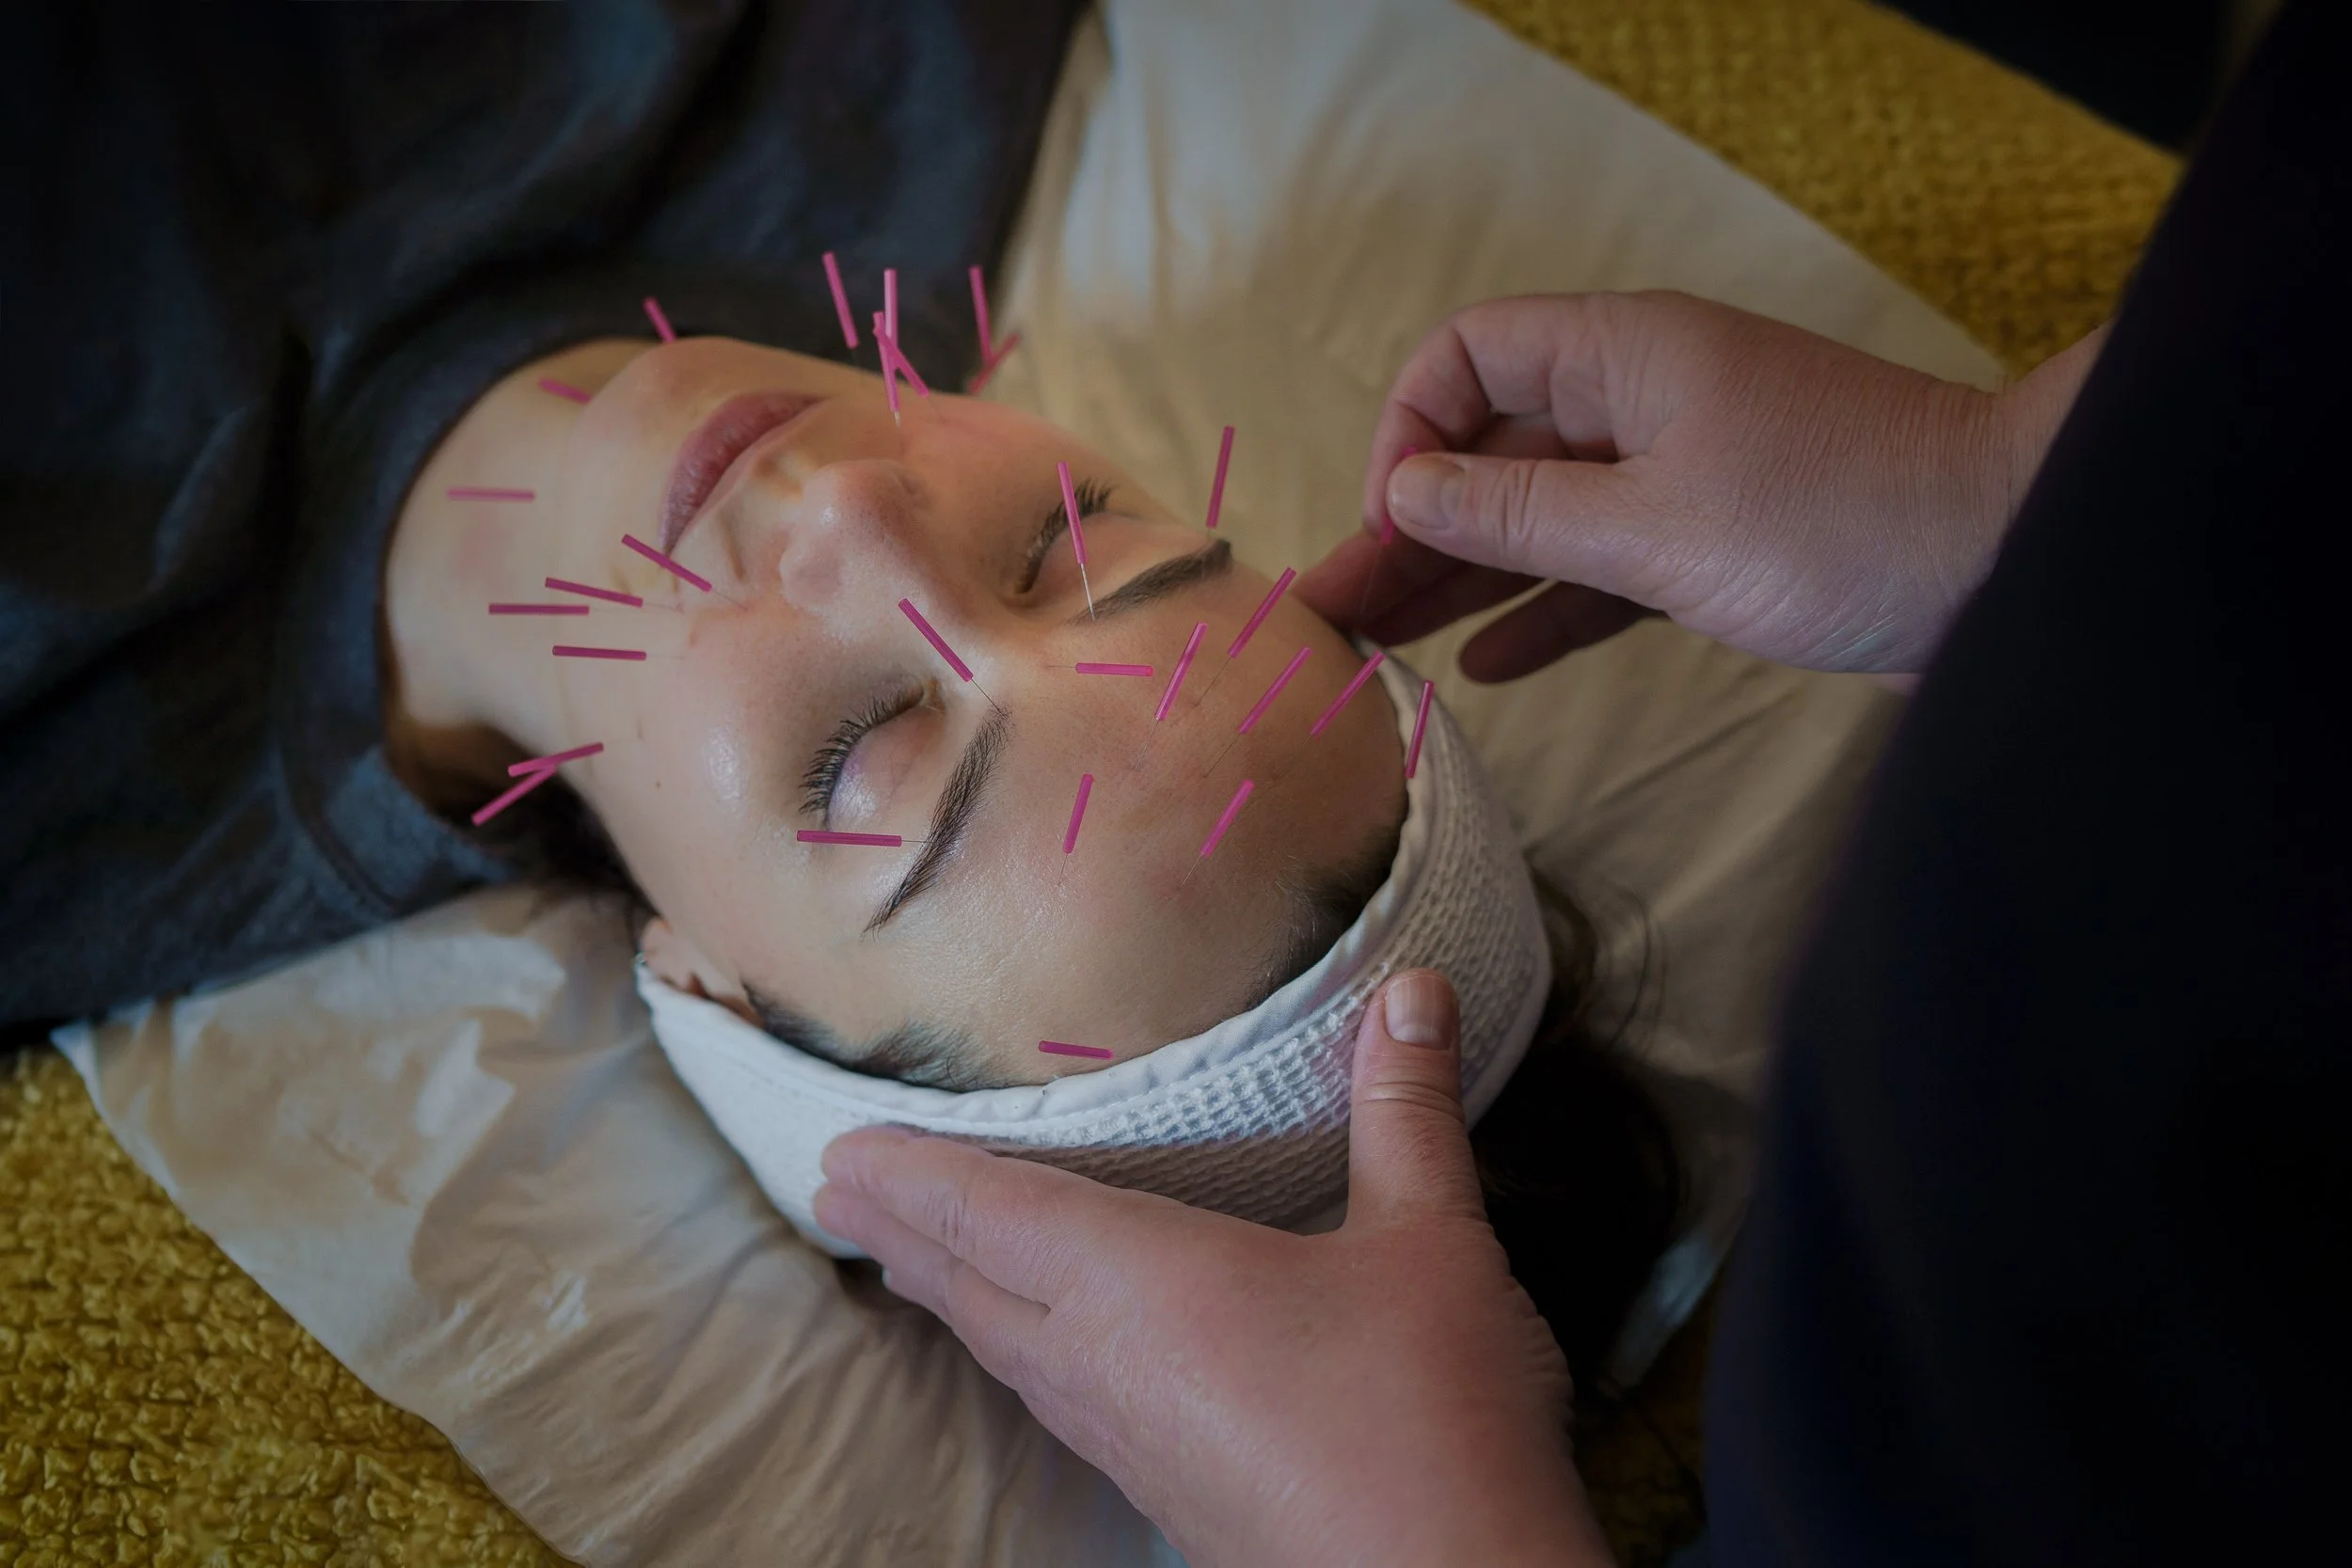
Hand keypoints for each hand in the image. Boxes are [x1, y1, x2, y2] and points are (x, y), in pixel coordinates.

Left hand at [813, 971, 1615, 1567]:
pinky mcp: (1169, 1495)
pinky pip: (1055, 1400)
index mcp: (1143, 1287)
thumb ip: (1406, 1113)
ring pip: (1007, 1351)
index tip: (841, 1150)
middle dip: (902, 1229)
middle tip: (836, 1190)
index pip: (994, 1212)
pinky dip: (1013, 1351)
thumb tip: (1412, 988)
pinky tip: (1040, 1359)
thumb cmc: (1432, 1420)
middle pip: (974, 1285)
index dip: (914, 1174)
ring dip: (951, 1292)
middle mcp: (1108, 1365)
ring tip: (912, 1258)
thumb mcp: (1431, 1244)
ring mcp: (1132, 1441)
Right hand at [1296, 291, 2100, 677]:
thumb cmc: (1838, 524)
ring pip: (1538, 521)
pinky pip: (1599, 571)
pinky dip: (1543, 613)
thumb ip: (1518, 514)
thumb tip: (1406, 494)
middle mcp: (1642, 401)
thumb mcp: (1654, 526)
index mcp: (1624, 355)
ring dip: (1461, 582)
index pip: (1467, 358)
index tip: (1390, 525)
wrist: (2008, 561)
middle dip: (1408, 530)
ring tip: (1379, 652)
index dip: (1411, 432)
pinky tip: (1484, 666)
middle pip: (1489, 451)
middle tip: (1330, 617)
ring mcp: (1679, 473)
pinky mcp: (1714, 543)